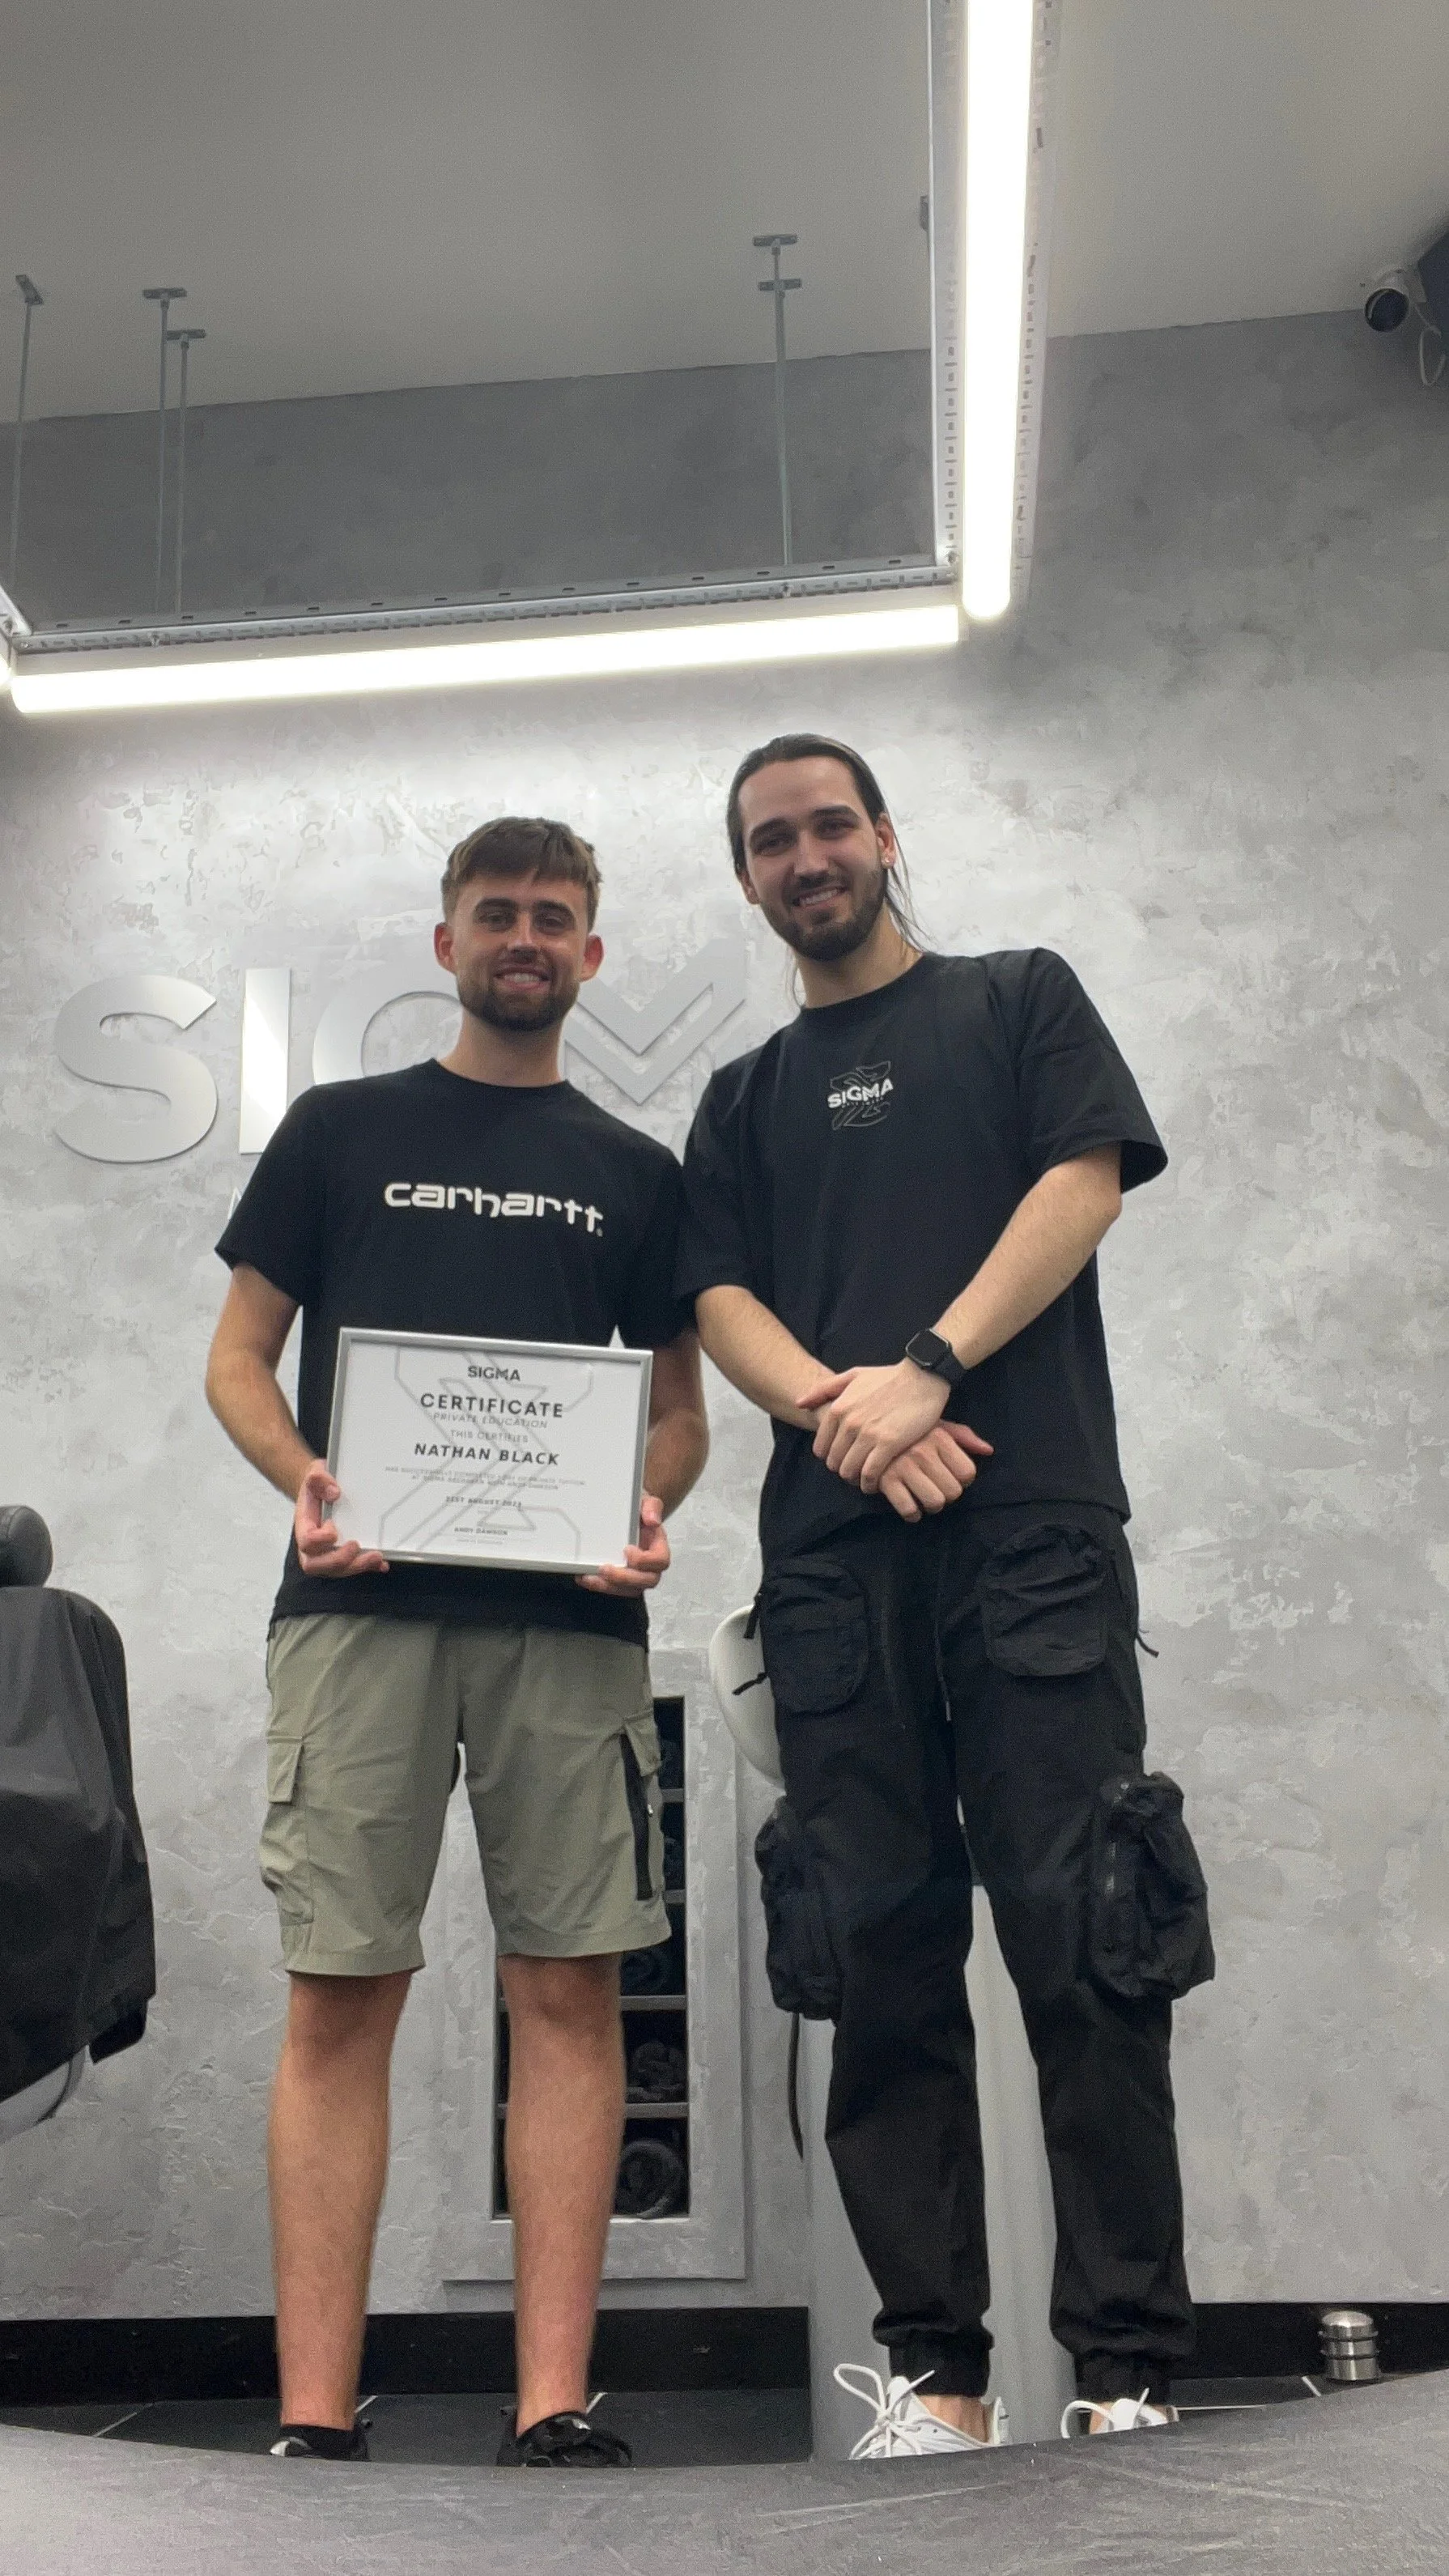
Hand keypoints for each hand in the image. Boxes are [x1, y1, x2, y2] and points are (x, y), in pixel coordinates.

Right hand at [293, 1461, 388, 1577]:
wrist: (322, 1491)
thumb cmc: (318, 1486)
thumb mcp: (315, 1473)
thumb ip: (318, 1478)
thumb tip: (334, 1492)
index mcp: (304, 1527)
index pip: (306, 1542)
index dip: (319, 1540)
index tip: (333, 1528)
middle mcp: (313, 1546)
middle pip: (317, 1565)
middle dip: (338, 1561)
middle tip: (356, 1546)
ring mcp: (328, 1553)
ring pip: (337, 1571)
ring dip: (357, 1566)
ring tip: (377, 1557)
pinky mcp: (344, 1556)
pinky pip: (355, 1567)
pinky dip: (370, 1567)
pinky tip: (383, 1564)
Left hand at [578, 1493, 670, 1595]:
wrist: (628, 1515)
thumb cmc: (638, 1511)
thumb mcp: (645, 1502)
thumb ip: (651, 1507)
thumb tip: (652, 1520)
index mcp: (659, 1548)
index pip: (660, 1561)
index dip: (644, 1560)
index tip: (626, 1549)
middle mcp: (650, 1566)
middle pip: (645, 1581)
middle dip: (623, 1578)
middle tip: (604, 1569)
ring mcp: (636, 1576)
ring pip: (629, 1590)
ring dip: (608, 1586)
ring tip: (589, 1577)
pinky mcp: (621, 1581)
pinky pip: (614, 1589)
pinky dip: (598, 1586)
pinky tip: (583, 1576)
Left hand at [800, 1360, 992, 1493]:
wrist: (923, 1378)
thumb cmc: (889, 1377)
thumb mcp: (853, 1376)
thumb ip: (824, 1389)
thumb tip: (799, 1404)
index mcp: (839, 1408)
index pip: (821, 1447)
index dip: (830, 1457)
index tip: (842, 1459)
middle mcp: (850, 1422)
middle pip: (834, 1461)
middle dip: (842, 1469)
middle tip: (855, 1470)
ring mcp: (869, 1434)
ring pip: (849, 1470)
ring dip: (855, 1479)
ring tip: (865, 1478)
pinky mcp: (889, 1444)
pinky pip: (870, 1474)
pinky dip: (869, 1483)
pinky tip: (875, 1483)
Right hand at [878, 1423, 992, 1522]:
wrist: (867, 1429)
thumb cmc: (908, 1430)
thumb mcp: (936, 1424)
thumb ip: (963, 1436)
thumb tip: (988, 1450)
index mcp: (939, 1437)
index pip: (968, 1473)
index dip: (962, 1480)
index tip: (952, 1476)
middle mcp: (923, 1451)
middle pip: (954, 1492)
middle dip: (948, 1496)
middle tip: (938, 1489)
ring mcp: (904, 1466)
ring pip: (935, 1503)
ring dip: (932, 1506)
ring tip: (925, 1499)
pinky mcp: (886, 1480)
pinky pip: (909, 1509)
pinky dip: (912, 1514)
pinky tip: (910, 1506)